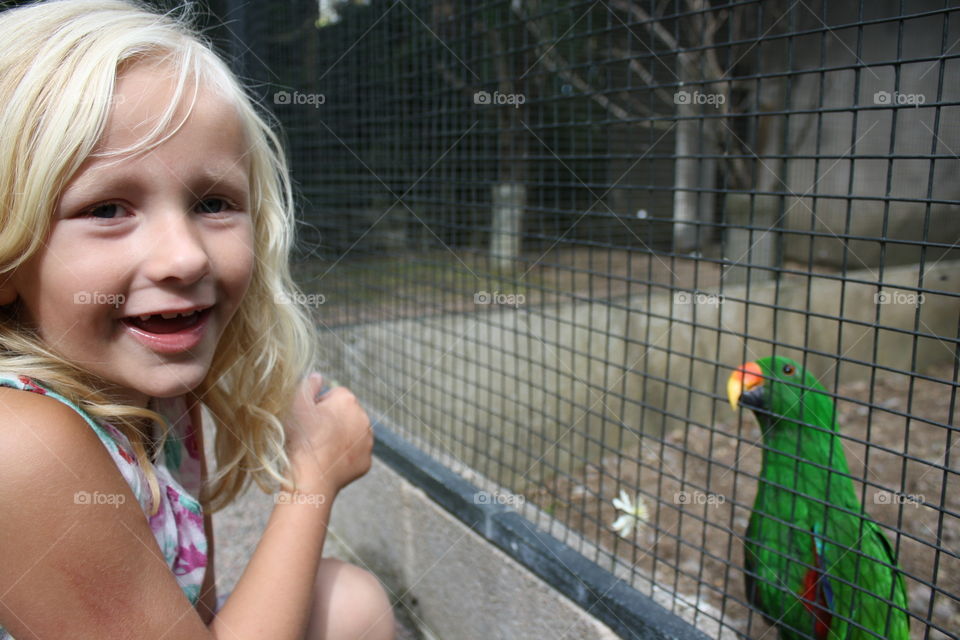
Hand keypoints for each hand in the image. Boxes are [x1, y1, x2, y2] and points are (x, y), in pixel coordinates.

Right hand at [282, 373, 372, 495]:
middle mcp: (364, 418)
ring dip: (339, 437)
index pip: (333, 394)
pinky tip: (328, 462)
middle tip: (312, 434)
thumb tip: (318, 376)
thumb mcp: (296, 403)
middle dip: (331, 420)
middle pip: (345, 413)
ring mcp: (367, 442)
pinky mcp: (366, 462)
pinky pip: (354, 454)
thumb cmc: (301, 438)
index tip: (307, 418)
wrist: (310, 477)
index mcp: (348, 400)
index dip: (317, 405)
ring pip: (351, 434)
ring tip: (320, 449)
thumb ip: (308, 385)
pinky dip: (344, 457)